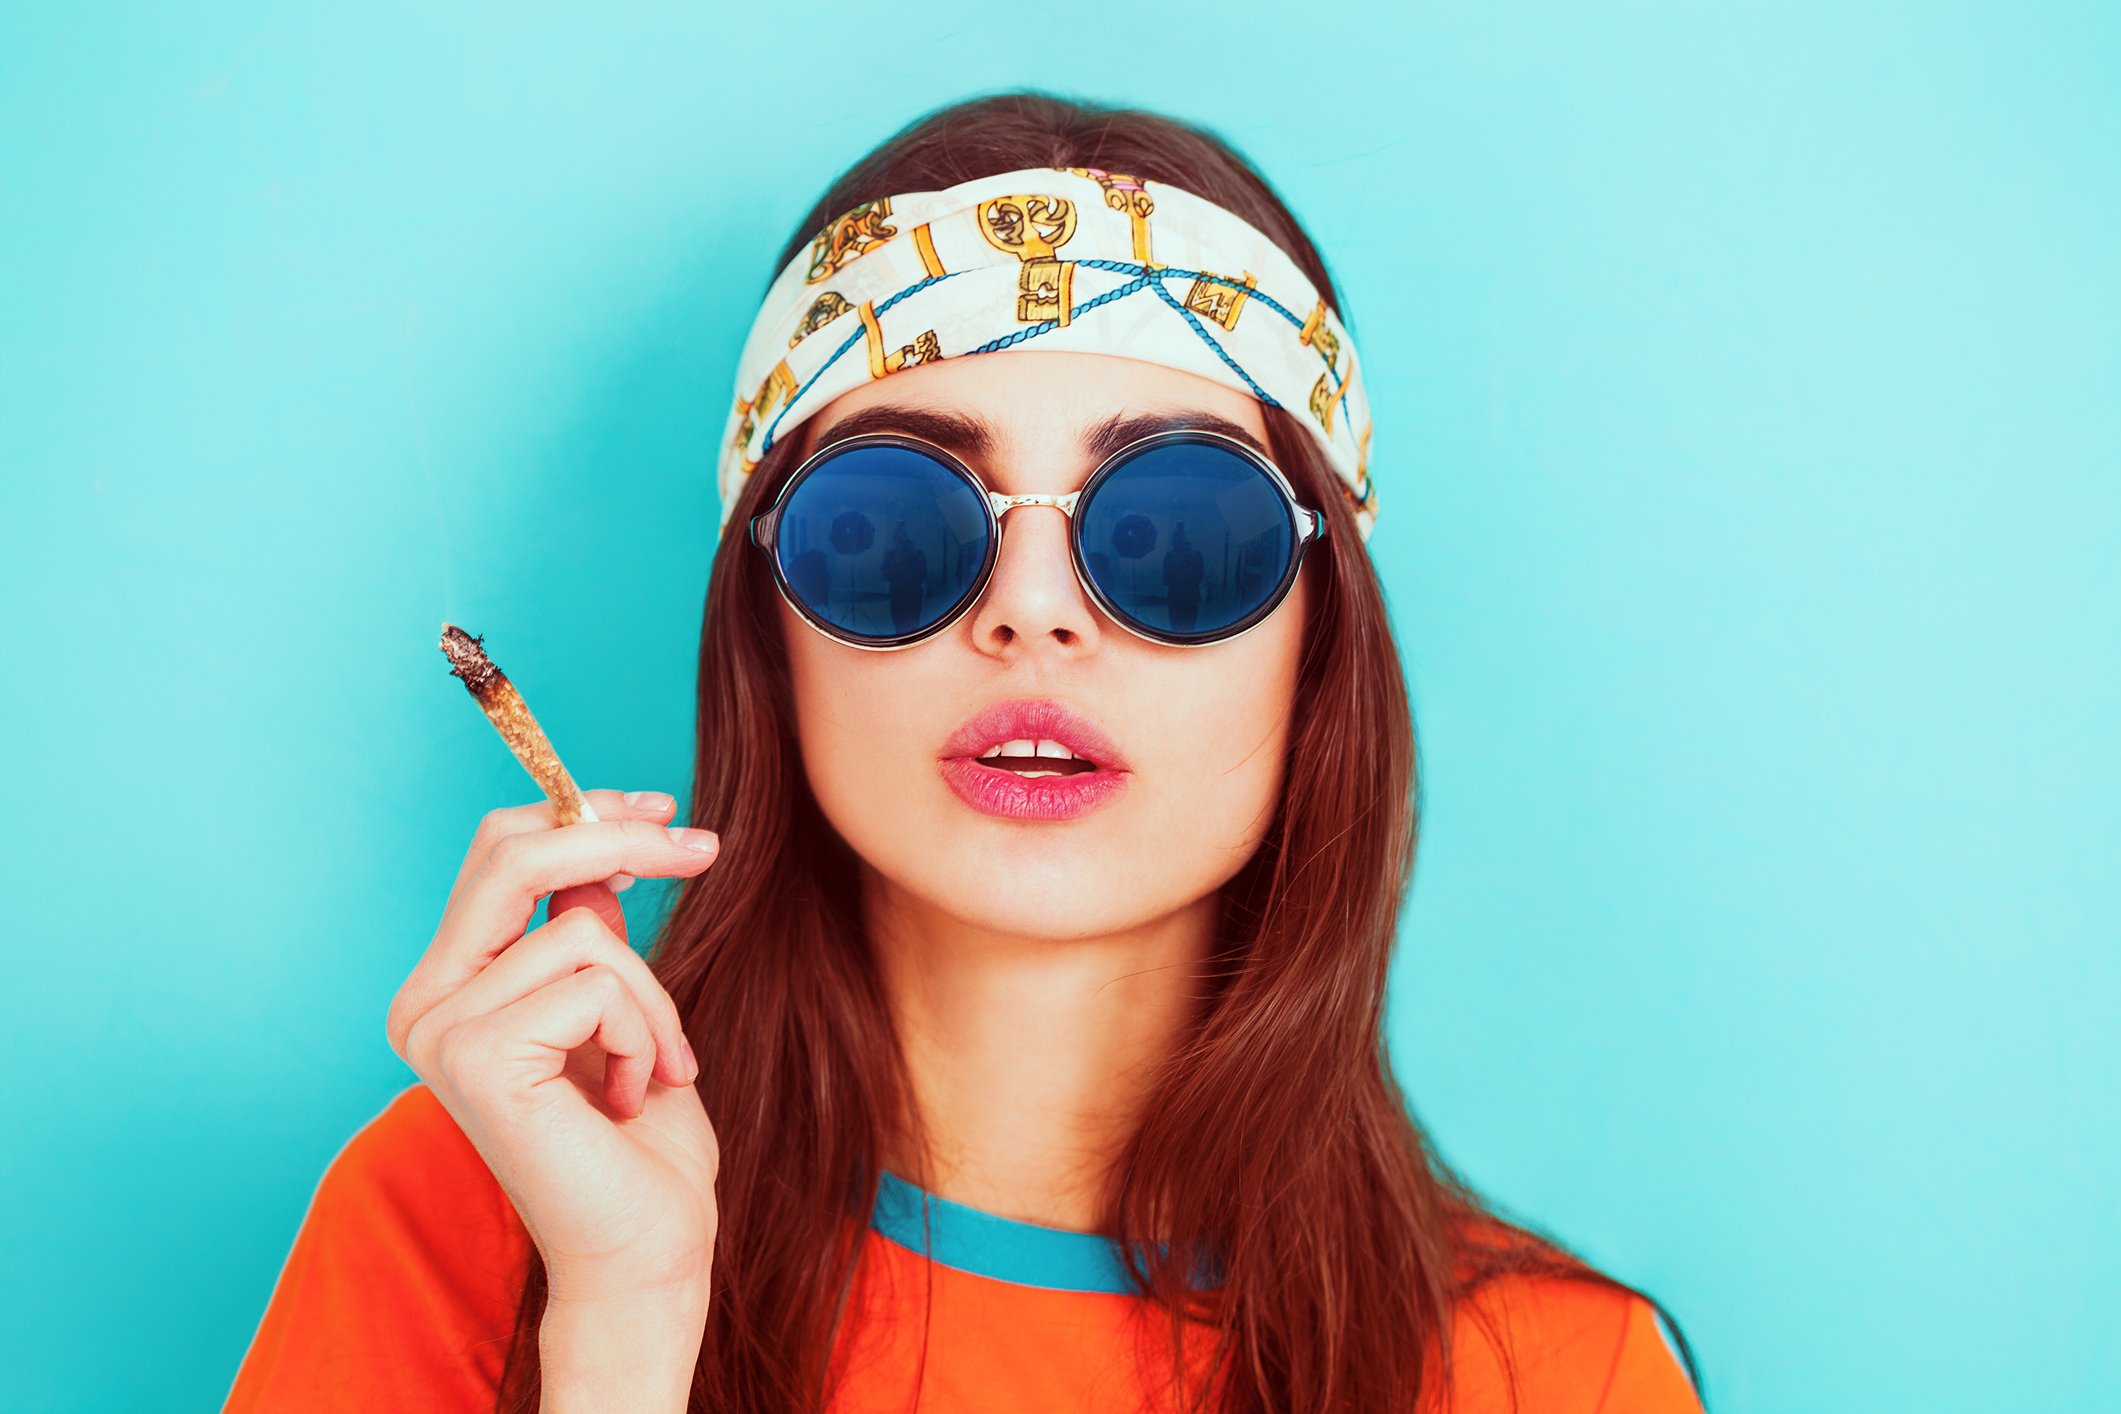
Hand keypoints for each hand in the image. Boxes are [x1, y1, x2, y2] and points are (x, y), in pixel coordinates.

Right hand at [385, 788, 722, 1304]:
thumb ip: (587, 932)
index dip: (580, 813)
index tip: (661, 809)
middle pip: (514, 855)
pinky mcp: (478, 1058)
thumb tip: (594, 850)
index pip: (497, 855)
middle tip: (705, 847)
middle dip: (619, 836)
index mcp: (448, 988)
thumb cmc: (641, 1141)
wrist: (647, 1250)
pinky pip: (597, 983)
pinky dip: (642, 1033)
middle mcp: (425, 1005)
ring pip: (586, 929)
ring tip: (652, 1068)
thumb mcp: (621, 1009)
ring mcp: (441, 1032)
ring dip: (652, 998)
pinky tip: (630, 1096)